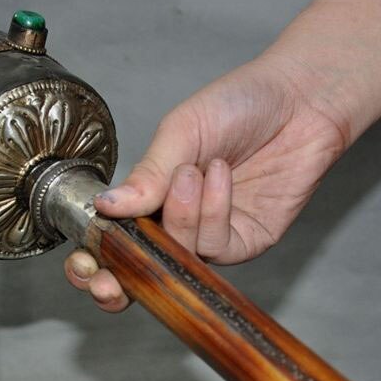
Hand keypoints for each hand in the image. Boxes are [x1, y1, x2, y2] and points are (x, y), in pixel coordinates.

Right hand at [64, 54, 348, 310]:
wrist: (299, 100)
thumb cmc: (238, 105)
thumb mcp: (181, 130)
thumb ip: (147, 174)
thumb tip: (105, 207)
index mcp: (151, 197)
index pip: (114, 241)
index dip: (94, 261)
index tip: (81, 264)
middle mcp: (179, 223)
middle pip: (142, 271)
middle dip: (121, 280)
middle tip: (107, 278)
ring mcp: (212, 236)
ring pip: (180, 254)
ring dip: (182, 215)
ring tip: (195, 169)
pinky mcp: (245, 242)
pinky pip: (217, 246)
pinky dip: (214, 212)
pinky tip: (222, 175)